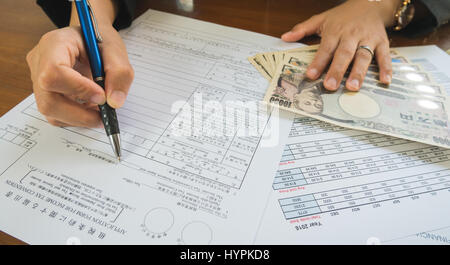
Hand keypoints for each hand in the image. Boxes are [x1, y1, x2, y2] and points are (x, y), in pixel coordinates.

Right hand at [26, 24, 132, 127]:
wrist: (91, 39)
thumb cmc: (100, 41)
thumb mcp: (116, 51)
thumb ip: (119, 74)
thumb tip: (114, 102)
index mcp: (54, 44)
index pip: (54, 72)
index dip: (79, 89)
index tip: (102, 97)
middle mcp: (40, 62)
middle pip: (48, 100)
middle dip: (79, 114)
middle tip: (103, 116)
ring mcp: (38, 79)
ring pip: (50, 111)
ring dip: (79, 118)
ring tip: (99, 111)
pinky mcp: (44, 93)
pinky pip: (55, 114)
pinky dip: (75, 118)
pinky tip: (90, 109)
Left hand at [282, 0, 401, 90]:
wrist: (371, 3)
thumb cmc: (343, 16)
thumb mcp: (321, 18)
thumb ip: (303, 29)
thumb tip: (284, 37)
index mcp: (335, 31)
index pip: (325, 48)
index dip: (318, 62)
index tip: (310, 75)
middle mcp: (351, 35)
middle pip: (344, 54)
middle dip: (337, 70)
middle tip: (330, 86)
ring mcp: (368, 39)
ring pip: (363, 56)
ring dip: (359, 72)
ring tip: (353, 87)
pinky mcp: (382, 42)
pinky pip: (385, 55)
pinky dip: (386, 68)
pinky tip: (384, 80)